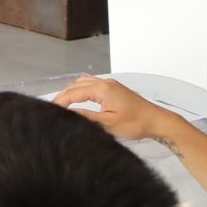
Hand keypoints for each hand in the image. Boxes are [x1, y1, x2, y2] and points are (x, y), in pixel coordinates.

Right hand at [52, 76, 180, 142]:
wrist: (157, 121)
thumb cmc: (135, 123)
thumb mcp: (108, 124)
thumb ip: (86, 117)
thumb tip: (68, 114)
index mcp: (103, 89)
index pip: (74, 93)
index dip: (60, 102)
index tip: (49, 112)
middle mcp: (105, 83)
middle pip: (77, 85)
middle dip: (63, 95)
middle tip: (52, 110)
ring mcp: (110, 85)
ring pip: (84, 83)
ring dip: (71, 91)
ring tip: (62, 105)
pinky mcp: (114, 89)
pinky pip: (92, 85)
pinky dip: (81, 90)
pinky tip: (78, 100)